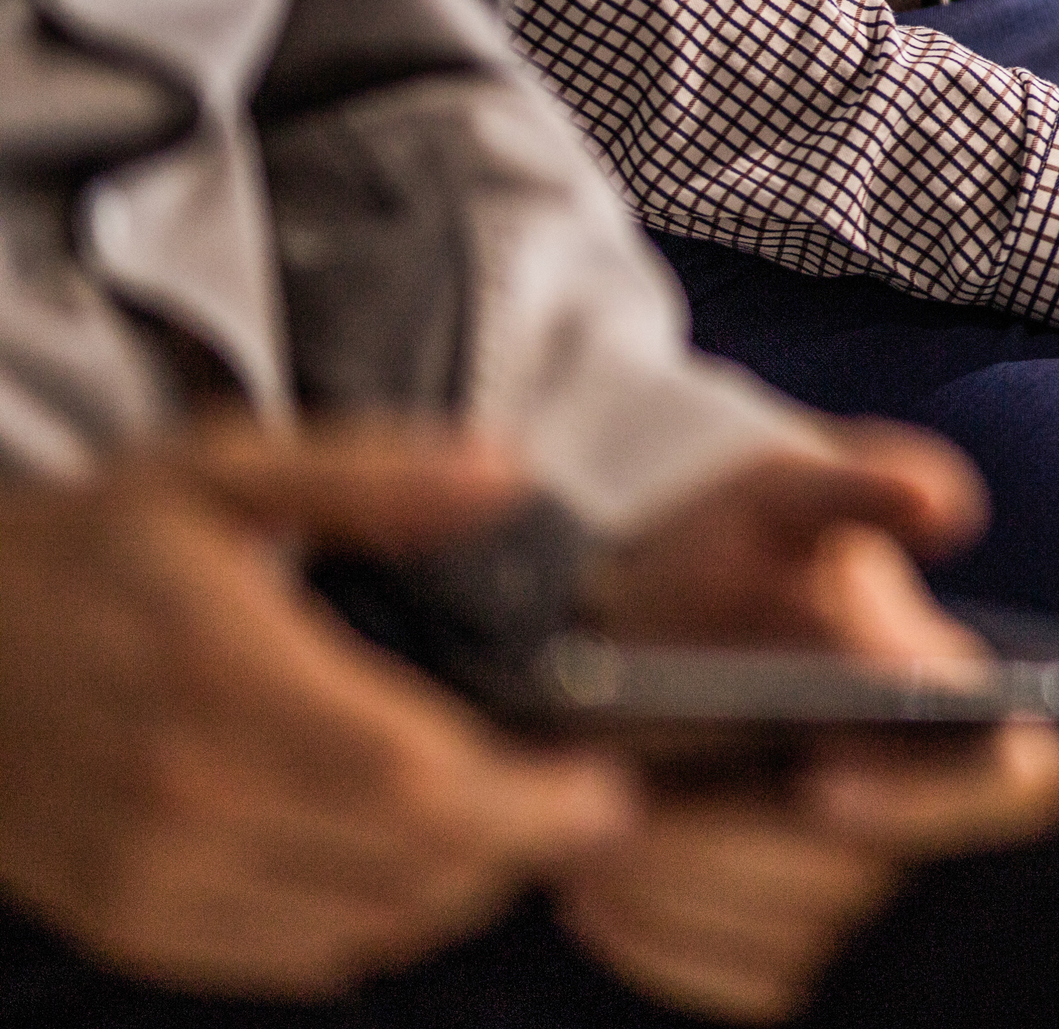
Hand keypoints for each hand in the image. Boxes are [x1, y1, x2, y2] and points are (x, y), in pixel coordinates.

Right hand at [0, 430, 635, 999]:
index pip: (416, 782)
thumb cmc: (82, 552)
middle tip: (579, 805)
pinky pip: (289, 958)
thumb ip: (375, 474)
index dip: (531, 801)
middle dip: (520, 846)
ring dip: (457, 890)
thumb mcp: (224, 471)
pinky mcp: (128, 919)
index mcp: (224, 676)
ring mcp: (151, 873)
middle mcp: (186, 794)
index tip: (605, 783)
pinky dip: (371, 926)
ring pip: (363, 926)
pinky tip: (404, 868)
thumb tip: (505, 473)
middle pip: (408, 866)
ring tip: (506, 828)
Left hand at [557, 435, 1058, 1022]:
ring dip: (677, 895)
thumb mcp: (780, 499)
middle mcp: (920, 813)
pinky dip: (656, 941)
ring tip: (590, 840)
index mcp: (959, 708)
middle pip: (863, 883)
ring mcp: (852, 895)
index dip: (929, 805)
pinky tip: (598, 888)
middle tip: (627, 812)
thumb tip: (941, 504)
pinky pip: (732, 981)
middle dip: (736, 851)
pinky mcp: (779, 952)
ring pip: (792, 947)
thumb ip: (859, 483)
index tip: (821, 785)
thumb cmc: (720, 561)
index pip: (1017, 789)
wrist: (625, 635)